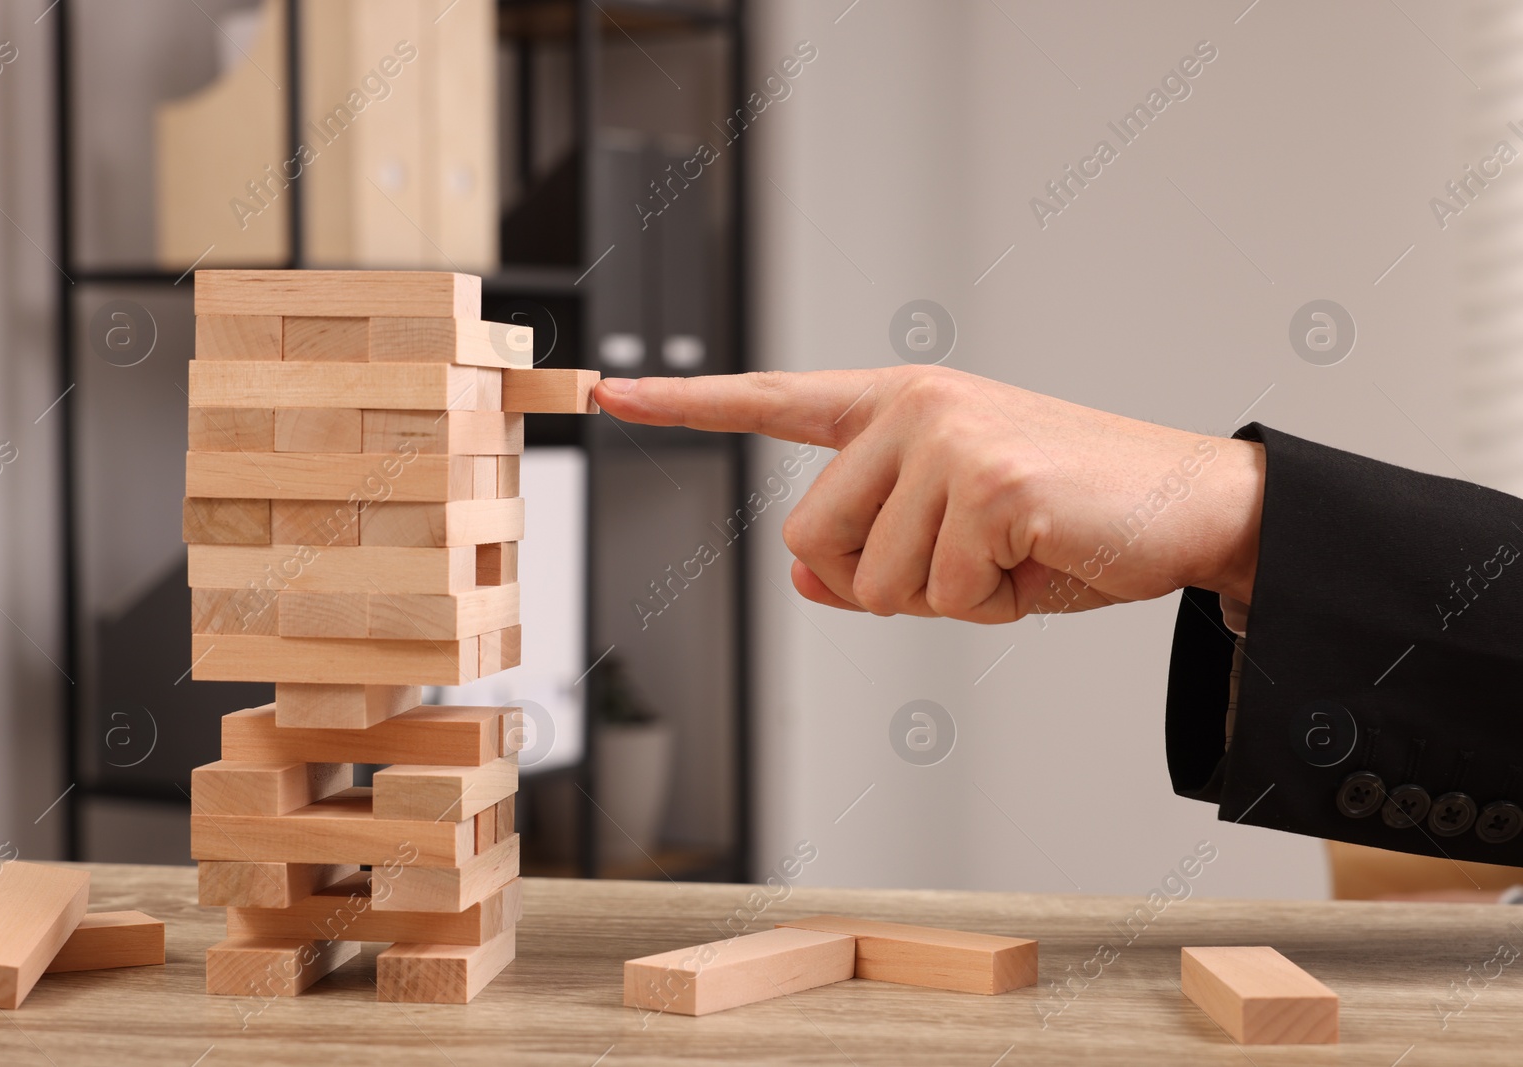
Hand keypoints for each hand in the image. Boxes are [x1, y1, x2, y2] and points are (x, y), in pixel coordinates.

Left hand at [594, 366, 1264, 623]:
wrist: (1188, 506)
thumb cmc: (1067, 520)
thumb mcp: (953, 540)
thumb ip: (868, 551)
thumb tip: (803, 581)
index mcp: (896, 406)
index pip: (772, 399)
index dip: (684, 404)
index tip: (606, 391)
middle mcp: (912, 406)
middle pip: (810, 542)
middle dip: (881, 585)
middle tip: (968, 559)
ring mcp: (948, 437)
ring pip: (873, 584)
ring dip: (945, 600)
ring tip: (1014, 553)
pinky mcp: (990, 481)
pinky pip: (943, 597)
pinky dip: (993, 607)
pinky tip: (1041, 559)